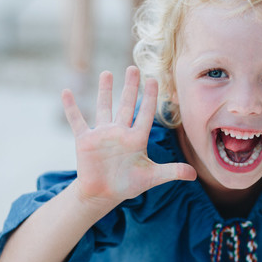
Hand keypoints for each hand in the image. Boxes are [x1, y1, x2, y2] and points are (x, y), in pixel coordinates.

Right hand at [62, 66, 196, 207]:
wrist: (103, 194)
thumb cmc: (128, 184)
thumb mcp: (152, 177)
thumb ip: (172, 172)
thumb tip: (194, 174)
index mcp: (137, 138)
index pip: (146, 114)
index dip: (150, 98)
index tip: (153, 79)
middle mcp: (120, 132)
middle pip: (126, 105)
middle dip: (130, 87)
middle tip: (134, 67)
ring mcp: (102, 135)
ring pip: (104, 107)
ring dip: (105, 91)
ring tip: (107, 73)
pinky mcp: (85, 141)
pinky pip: (77, 121)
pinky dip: (71, 108)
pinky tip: (67, 91)